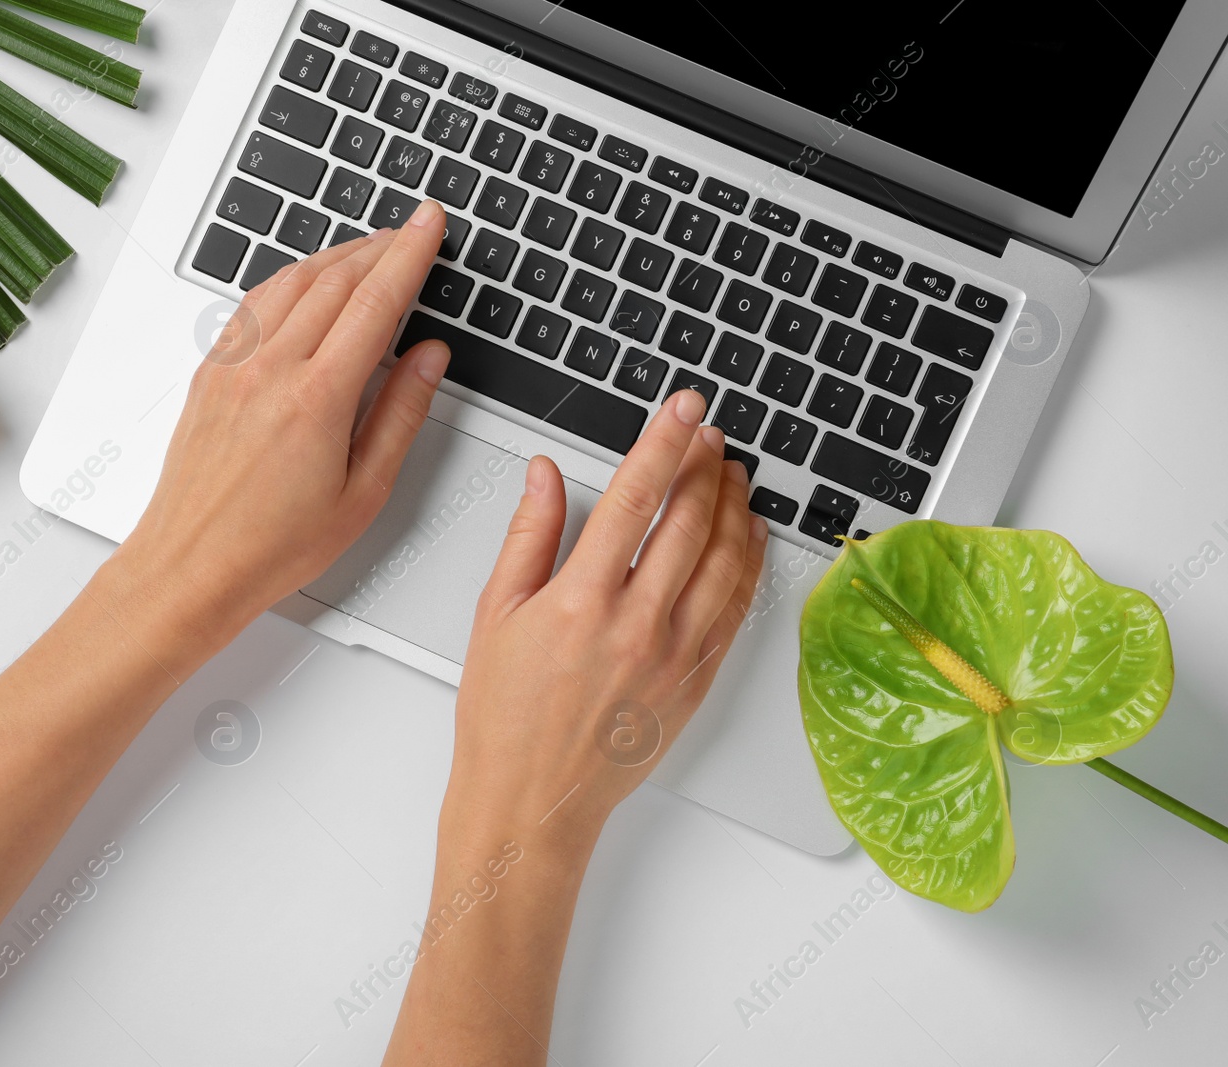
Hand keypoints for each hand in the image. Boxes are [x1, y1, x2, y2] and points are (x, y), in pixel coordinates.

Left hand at [110, 201, 449, 636]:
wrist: (191, 567)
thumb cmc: (272, 546)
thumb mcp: (363, 493)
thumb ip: (401, 415)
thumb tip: (428, 358)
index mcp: (317, 399)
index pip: (376, 301)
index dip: (411, 254)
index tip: (431, 225)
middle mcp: (271, 370)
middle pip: (336, 280)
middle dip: (381, 246)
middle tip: (412, 231)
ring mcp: (234, 366)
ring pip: (291, 281)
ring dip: (336, 255)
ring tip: (369, 248)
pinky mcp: (211, 373)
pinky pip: (254, 304)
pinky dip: (290, 278)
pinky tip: (307, 281)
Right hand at [443, 390, 768, 853]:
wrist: (530, 803)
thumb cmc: (503, 719)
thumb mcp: (495, 615)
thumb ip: (528, 536)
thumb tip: (544, 475)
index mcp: (581, 601)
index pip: (635, 498)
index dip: (664, 442)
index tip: (682, 409)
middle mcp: (636, 626)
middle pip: (688, 522)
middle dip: (703, 466)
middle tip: (709, 432)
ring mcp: (673, 657)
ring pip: (723, 563)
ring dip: (733, 508)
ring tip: (734, 473)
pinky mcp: (694, 685)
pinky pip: (735, 612)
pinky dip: (749, 566)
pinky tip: (748, 539)